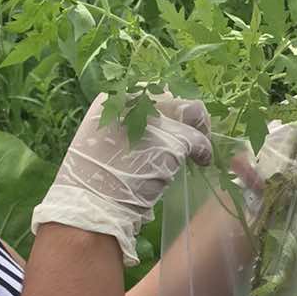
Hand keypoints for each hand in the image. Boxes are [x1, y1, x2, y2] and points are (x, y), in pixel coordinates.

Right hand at [31, 94, 212, 264]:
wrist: (92, 204)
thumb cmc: (92, 181)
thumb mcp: (100, 140)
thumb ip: (124, 127)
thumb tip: (154, 125)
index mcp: (112, 100)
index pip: (151, 91)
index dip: (166, 107)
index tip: (171, 122)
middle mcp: (134, 102)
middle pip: (174, 98)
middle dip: (186, 116)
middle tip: (194, 133)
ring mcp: (155, 121)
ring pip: (192, 113)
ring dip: (200, 130)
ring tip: (200, 149)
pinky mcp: (172, 142)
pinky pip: (199, 141)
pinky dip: (204, 152)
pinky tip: (202, 162)